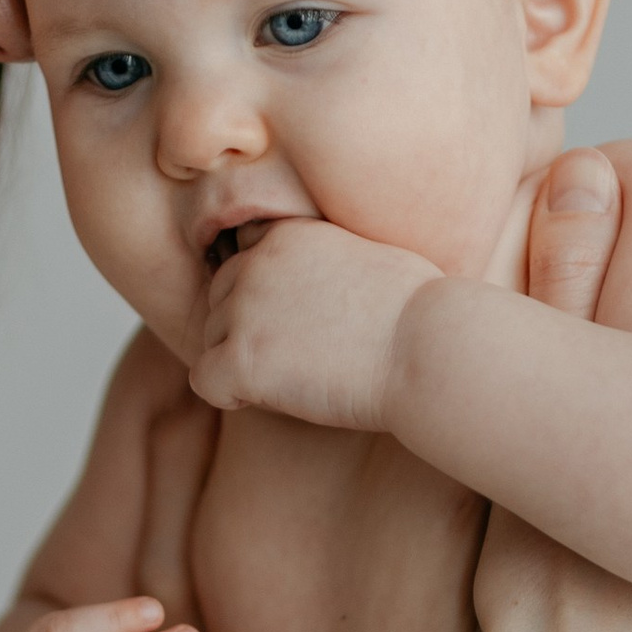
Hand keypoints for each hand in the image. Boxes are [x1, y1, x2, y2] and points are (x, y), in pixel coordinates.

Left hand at [186, 215, 441, 424]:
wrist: (427, 348)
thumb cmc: (419, 313)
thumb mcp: (367, 254)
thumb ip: (324, 256)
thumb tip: (313, 285)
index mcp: (286, 233)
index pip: (241, 254)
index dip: (260, 290)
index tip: (292, 316)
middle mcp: (255, 262)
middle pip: (219, 299)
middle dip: (248, 329)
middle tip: (300, 355)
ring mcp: (243, 309)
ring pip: (211, 340)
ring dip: (243, 363)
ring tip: (298, 375)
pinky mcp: (240, 358)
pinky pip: (203, 381)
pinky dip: (228, 395)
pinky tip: (269, 398)